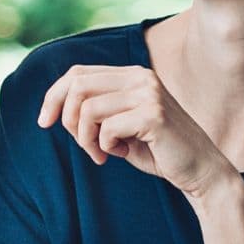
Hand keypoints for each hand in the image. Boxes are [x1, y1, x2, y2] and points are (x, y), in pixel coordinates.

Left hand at [38, 64, 237, 198]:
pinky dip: (104, 146)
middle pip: (77, 86)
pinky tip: (120, 154)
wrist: (200, 171)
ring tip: (102, 153)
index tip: (43, 122)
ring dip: (86, 138)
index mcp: (131, 75)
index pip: (77, 73)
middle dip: (68, 120)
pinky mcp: (154, 115)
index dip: (53, 96)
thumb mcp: (120, 125)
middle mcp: (140, 77)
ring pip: (88, 109)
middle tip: (83, 144)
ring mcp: (149, 93)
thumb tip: (55, 106)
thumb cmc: (157, 151)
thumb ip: (96, 110)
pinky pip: (107, 128)